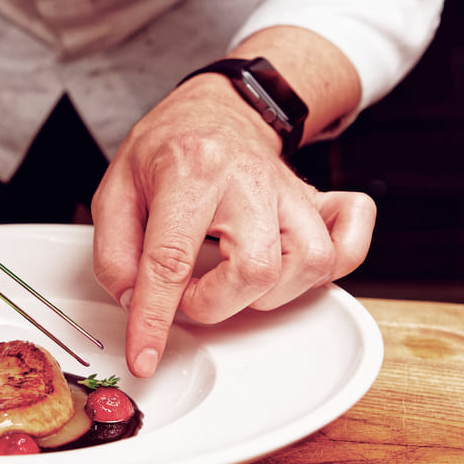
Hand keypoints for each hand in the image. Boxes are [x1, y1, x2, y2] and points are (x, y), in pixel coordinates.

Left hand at [91, 75, 375, 377]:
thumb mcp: (116, 187)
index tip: (145, 356)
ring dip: (265, 294)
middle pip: (254, 269)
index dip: (154, 318)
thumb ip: (114, 250)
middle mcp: (248, 180)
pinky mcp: (318, 202)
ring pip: (307, 265)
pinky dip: (330, 268)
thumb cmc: (168, 146)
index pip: (171, 260)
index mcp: (190, 172)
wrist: (218, 107)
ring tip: (232, 278)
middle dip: (215, 304)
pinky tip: (291, 269)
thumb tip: (133, 301)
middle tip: (190, 292)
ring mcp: (291, 191)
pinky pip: (349, 245)